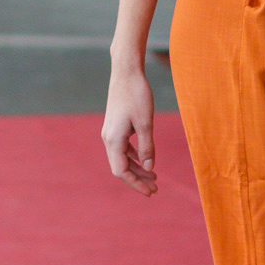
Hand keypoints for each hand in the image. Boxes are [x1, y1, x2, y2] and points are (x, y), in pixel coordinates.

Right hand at [102, 65, 157, 195]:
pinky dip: (135, 156)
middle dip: (138, 179)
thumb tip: (150, 168)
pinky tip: (147, 159)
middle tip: (156, 189)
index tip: (150, 192)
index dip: (135, 183)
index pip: (121, 171)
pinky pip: (124, 148)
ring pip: (123, 158)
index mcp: (113, 140)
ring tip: (154, 177)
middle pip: (121, 167)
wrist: (126, 72)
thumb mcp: (146, 122)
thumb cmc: (137, 95)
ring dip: (138, 168)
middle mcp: (109, 138)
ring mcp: (111, 132)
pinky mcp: (116, 126)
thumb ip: (147, 147)